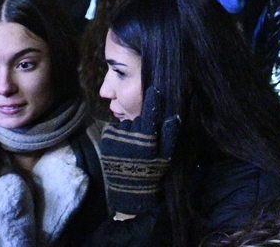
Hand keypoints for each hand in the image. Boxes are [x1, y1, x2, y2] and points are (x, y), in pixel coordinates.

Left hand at [98, 87, 179, 218]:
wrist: (128, 192)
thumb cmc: (151, 173)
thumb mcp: (165, 156)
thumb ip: (169, 135)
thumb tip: (173, 115)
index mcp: (147, 136)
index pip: (150, 111)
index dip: (153, 99)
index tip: (154, 88)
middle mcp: (131, 134)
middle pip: (138, 118)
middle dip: (141, 124)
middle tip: (144, 139)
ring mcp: (116, 137)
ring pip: (126, 124)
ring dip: (129, 130)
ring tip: (133, 146)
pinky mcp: (106, 141)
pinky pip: (114, 129)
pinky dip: (118, 134)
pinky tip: (122, 146)